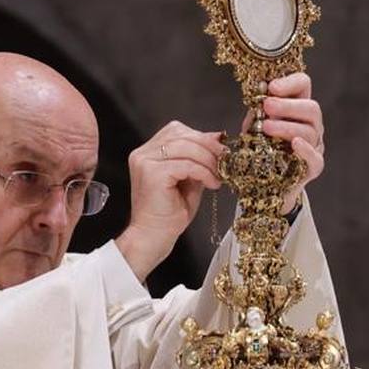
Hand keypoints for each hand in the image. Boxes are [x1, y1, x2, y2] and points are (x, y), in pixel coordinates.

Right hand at [116, 122, 226, 281]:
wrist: (153, 237)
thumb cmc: (169, 213)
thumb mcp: (189, 179)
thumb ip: (199, 159)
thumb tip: (217, 138)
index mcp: (148, 151)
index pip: (177, 130)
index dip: (202, 137)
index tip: (220, 151)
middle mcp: (143, 153)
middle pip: (182, 134)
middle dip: (209, 147)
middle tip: (226, 160)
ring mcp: (145, 162)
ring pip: (186, 147)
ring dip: (208, 161)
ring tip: (218, 176)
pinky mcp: (152, 173)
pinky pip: (187, 164)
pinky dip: (204, 173)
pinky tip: (212, 184)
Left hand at [256, 72, 324, 213]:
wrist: (264, 184)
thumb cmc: (260, 149)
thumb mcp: (254, 126)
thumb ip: (257, 111)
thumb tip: (256, 92)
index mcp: (297, 107)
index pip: (303, 85)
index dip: (290, 82)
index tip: (271, 87)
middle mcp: (311, 124)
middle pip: (311, 108)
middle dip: (287, 106)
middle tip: (267, 107)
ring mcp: (315, 145)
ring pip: (310, 131)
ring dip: (286, 127)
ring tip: (265, 128)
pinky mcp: (313, 167)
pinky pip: (315, 158)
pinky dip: (305, 150)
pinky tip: (293, 144)